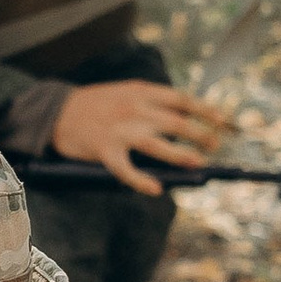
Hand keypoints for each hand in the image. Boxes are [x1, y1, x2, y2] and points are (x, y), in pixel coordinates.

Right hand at [49, 77, 228, 196]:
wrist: (55, 112)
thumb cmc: (95, 104)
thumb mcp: (125, 93)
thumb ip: (151, 102)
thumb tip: (185, 120)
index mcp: (141, 93)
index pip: (182, 99)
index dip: (206, 110)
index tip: (225, 121)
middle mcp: (133, 109)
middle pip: (175, 121)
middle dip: (200, 133)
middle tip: (215, 145)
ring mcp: (118, 130)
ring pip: (155, 143)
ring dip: (179, 154)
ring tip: (197, 162)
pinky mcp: (103, 149)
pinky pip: (125, 168)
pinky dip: (140, 180)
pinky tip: (155, 188)